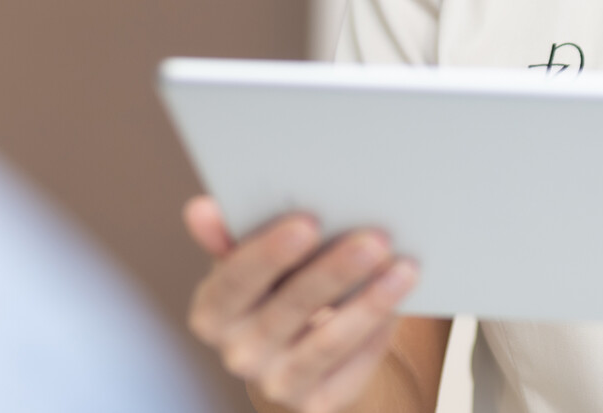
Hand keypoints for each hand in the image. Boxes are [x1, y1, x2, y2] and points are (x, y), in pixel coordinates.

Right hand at [184, 196, 419, 412]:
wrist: (296, 349)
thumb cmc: (273, 287)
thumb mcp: (248, 260)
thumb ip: (229, 235)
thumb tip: (200, 210)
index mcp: (212, 313)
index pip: (235, 281)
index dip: (269, 252)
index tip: (308, 221)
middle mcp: (238, 354)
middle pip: (290, 308)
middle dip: (335, 271)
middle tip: (374, 238)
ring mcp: (277, 384)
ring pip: (327, 341)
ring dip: (369, 302)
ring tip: (402, 268)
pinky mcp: (318, 403)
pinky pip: (353, 365)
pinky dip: (378, 330)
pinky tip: (400, 298)